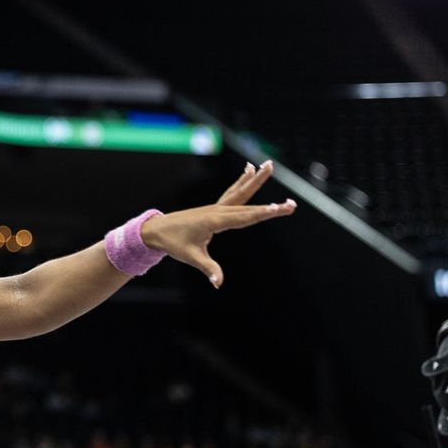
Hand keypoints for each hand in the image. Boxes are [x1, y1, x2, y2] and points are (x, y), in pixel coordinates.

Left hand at [142, 160, 295, 287]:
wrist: (156, 230)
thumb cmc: (174, 243)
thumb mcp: (191, 257)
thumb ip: (208, 269)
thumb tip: (218, 283)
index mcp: (214, 221)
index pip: (245, 218)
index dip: (264, 214)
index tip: (280, 208)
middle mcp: (217, 210)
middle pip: (248, 205)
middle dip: (270, 204)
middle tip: (292, 202)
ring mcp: (216, 207)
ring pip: (240, 192)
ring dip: (255, 180)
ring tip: (268, 164)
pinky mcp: (214, 208)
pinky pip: (232, 193)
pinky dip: (242, 182)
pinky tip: (249, 170)